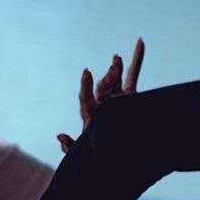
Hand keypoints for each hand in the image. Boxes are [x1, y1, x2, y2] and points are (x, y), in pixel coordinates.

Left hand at [58, 37, 145, 152]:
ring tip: (116, 58)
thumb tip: (59, 137)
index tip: (87, 72)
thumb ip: (72, 146)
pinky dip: (137, 60)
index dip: (85, 85)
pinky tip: (140, 42)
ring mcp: (117, 97)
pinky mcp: (130, 96)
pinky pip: (133, 75)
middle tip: (113, 68)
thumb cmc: (98, 154)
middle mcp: (103, 103)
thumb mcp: (83, 153)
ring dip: (116, 67)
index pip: (86, 97)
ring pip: (116, 78)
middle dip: (108, 77)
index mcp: (90, 114)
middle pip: (103, 87)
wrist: (117, 156)